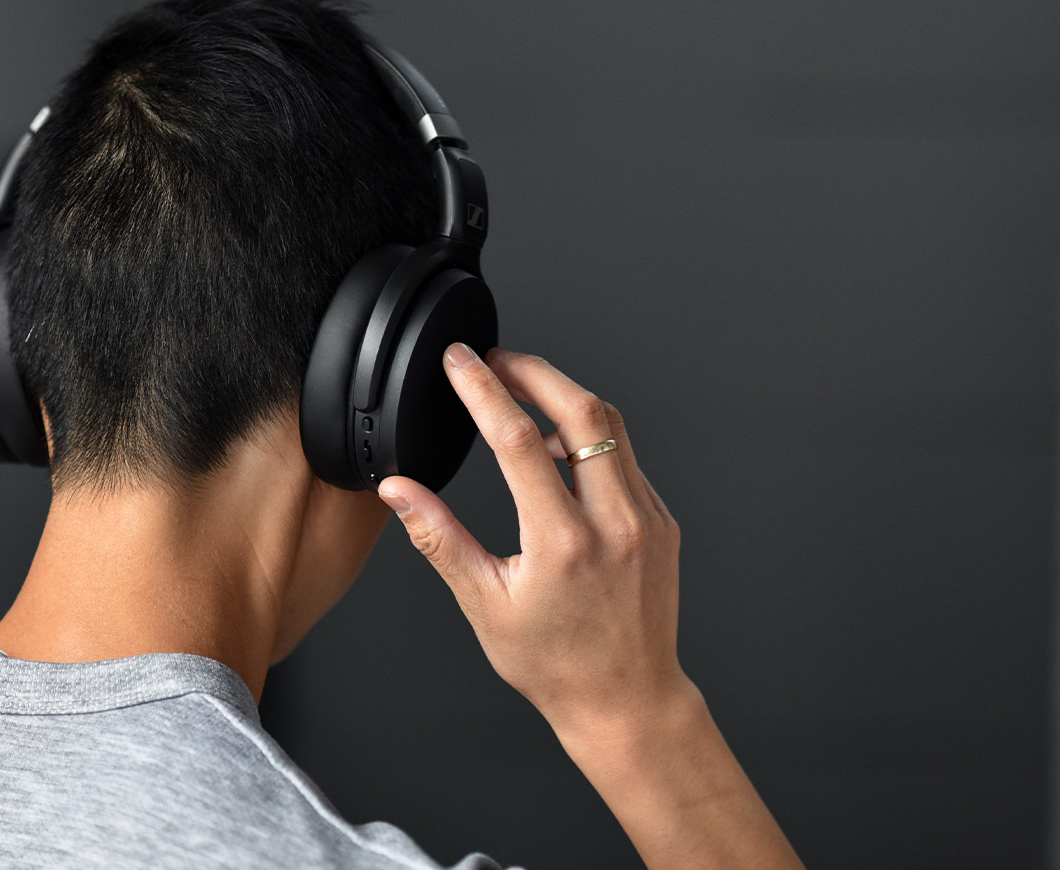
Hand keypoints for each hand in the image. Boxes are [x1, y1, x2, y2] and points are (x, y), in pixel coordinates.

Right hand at [376, 343, 689, 736]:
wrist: (627, 699)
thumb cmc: (554, 664)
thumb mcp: (485, 603)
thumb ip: (439, 538)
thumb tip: (397, 490)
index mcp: (562, 542)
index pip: (516, 440)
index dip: (483, 389)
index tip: (461, 362)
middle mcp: (614, 522)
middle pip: (581, 409)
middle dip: (534, 371)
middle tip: (496, 360)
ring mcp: (646, 519)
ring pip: (611, 427)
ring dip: (565, 398)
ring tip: (521, 398)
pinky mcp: (662, 522)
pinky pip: (626, 459)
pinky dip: (590, 439)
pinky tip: (558, 449)